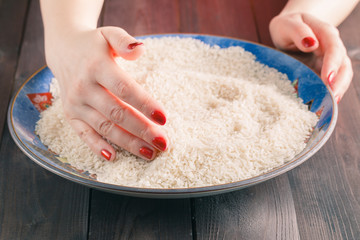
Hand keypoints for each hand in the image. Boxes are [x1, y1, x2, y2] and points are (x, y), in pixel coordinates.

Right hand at [44, 27, 167, 160]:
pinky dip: (97, 147)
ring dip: (128, 143)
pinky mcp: (71, 115)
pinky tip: (113, 158)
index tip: (163, 118)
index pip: (124, 89)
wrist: (63, 50)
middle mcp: (84, 87)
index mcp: (96, 66)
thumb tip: (141, 50)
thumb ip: (125, 42)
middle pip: (117, 113)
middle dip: (142, 130)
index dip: (144, 104)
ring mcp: (76, 104)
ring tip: (149, 154)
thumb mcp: (109, 34)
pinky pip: (83, 134)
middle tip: (163, 143)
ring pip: (105, 127)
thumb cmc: (94, 44)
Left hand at [269, 13, 352, 102]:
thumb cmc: (286, 28)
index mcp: (324, 33)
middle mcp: (331, 47)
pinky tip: (325, 103)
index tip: (327, 78)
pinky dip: (330, 92)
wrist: (288, 30)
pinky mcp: (324, 70)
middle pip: (343, 64)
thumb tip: (311, 43)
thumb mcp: (287, 25)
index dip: (332, 64)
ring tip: (331, 103)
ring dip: (338, 90)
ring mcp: (330, 60)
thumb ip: (298, 31)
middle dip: (339, 82)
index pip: (334, 48)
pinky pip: (332, 82)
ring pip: (342, 75)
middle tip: (332, 97)